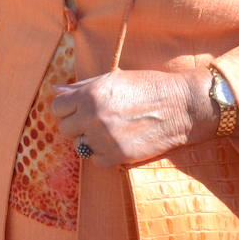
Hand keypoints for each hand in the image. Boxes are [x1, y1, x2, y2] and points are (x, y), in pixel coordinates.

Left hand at [53, 69, 211, 167]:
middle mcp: (93, 116)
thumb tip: (56, 90)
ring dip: (90, 140)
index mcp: (90, 94)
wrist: (182, 105)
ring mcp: (105, 138)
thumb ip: (82, 86)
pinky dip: (104, 154)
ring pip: (79, 146)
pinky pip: (95, 160)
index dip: (68, 108)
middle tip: (97, 120)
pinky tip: (119, 142)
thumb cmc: (148, 87)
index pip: (57, 107)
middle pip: (65, 128)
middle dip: (77, 125)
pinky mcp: (118, 156)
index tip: (80, 109)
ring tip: (111, 130)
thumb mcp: (114, 78)